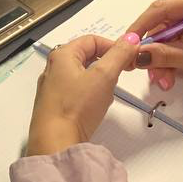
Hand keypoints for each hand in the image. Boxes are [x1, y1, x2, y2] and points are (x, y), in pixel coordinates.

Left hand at [25, 33, 139, 155]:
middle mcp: (53, 69)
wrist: (55, 144)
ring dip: (99, 81)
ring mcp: (51, 89)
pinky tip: (95, 108)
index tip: (128, 59)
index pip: (92, 40)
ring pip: (82, 76)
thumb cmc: (77, 106)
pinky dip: (89, 95)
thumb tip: (132, 37)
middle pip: (86, 57)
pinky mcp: (53, 107)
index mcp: (61, 55)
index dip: (113, 46)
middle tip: (119, 77)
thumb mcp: (104, 76)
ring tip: (107, 95)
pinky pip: (76, 93)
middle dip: (107, 65)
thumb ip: (119, 54)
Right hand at [125, 0, 182, 94]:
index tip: (127, 44)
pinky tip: (169, 76)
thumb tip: (136, 55)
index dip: (141, 27)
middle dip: (152, 49)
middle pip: (161, 24)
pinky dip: (169, 60)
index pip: (161, 8)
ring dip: (160, 59)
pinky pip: (174, 44)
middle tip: (143, 70)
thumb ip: (165, 55)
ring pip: (166, 37)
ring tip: (163, 80)